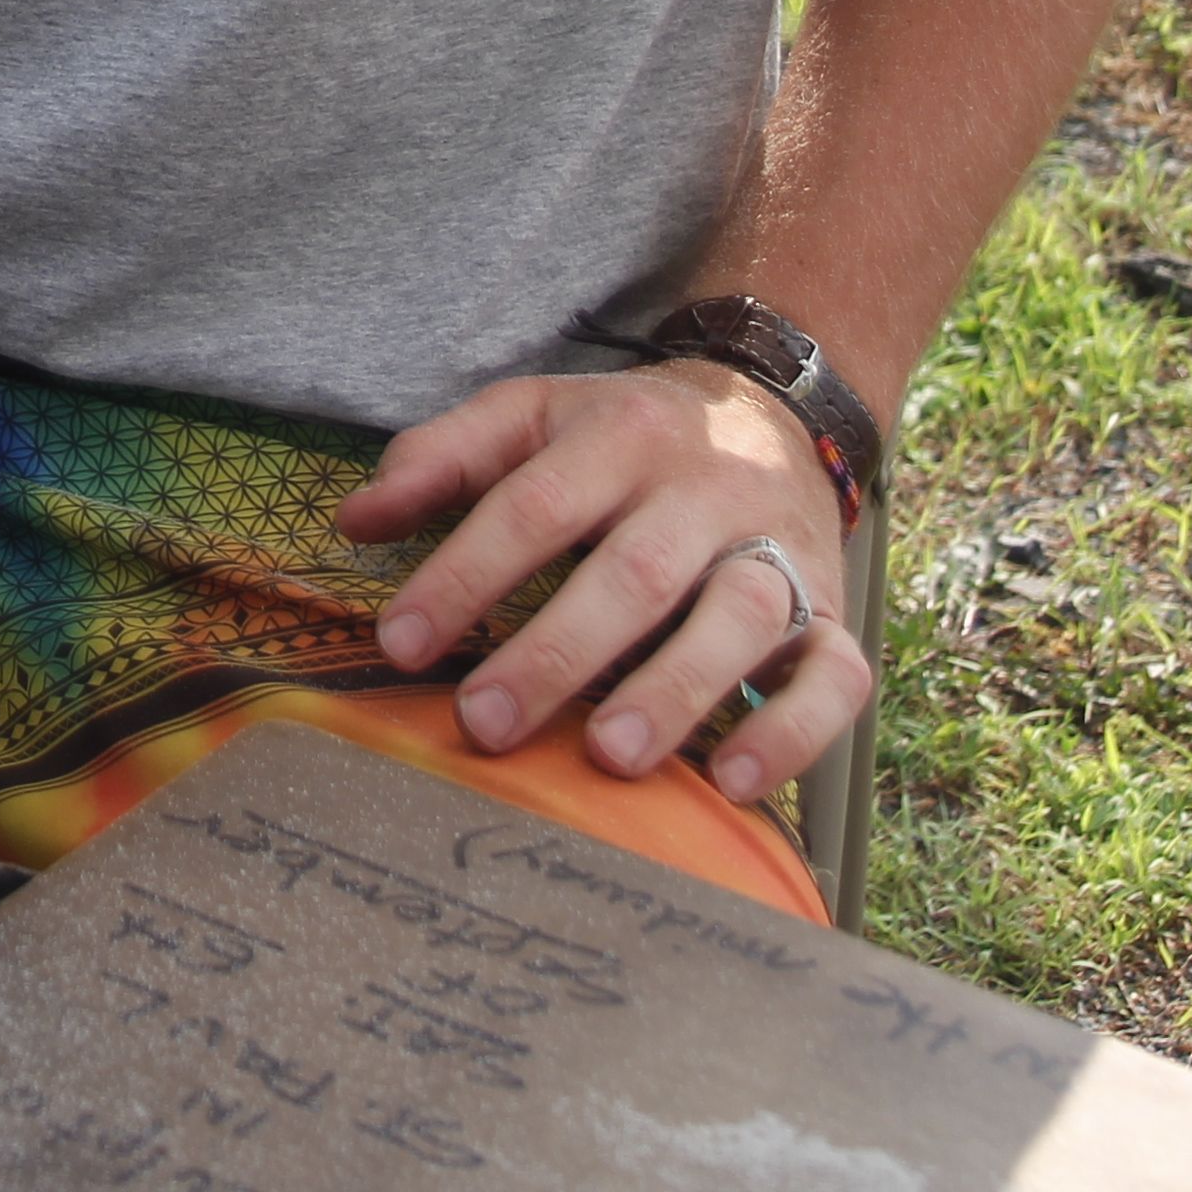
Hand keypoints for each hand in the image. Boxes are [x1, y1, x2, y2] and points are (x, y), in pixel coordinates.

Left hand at [336, 362, 870, 803]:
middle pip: (635, 569)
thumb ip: (442, 459)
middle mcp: (705, 489)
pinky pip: (836, 675)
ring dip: (676, 688)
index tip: (400, 644)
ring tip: (608, 755)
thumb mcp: (533, 414)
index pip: (537, 504)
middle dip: (558, 651)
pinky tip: (735, 782)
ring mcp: (778, 549)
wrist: (772, 409)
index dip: (466, 572)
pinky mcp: (833, 612)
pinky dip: (794, 731)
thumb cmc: (624, 435)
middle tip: (486, 723)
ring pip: (741, 617)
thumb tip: (355, 521)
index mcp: (621, 435)